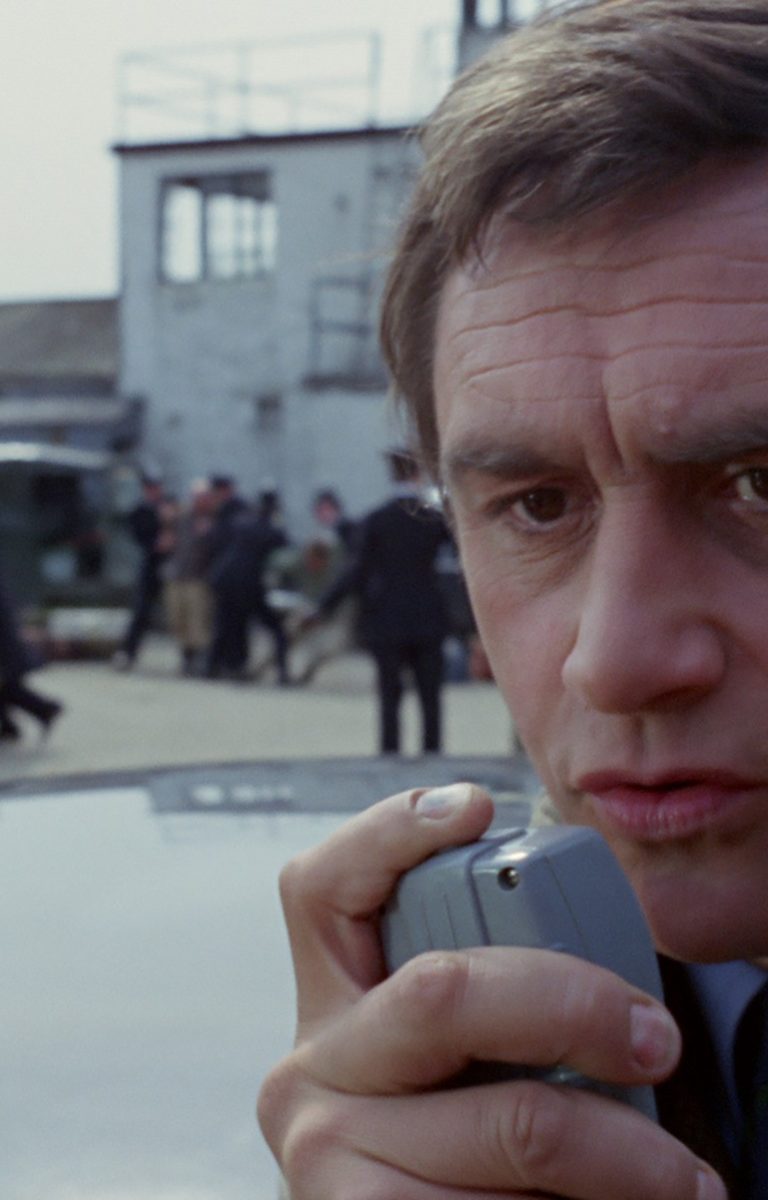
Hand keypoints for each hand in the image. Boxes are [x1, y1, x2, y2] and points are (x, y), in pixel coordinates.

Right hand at [258, 784, 725, 1198]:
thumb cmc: (462, 1146)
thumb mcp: (457, 1057)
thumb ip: (489, 994)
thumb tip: (599, 961)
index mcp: (331, 1001)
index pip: (323, 886)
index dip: (390, 831)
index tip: (475, 807)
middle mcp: (310, 1066)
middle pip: (445, 990)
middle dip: (576, 1004)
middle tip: (654, 1039)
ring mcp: (326, 1151)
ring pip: (516, 1121)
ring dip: (625, 1151)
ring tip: (678, 1174)